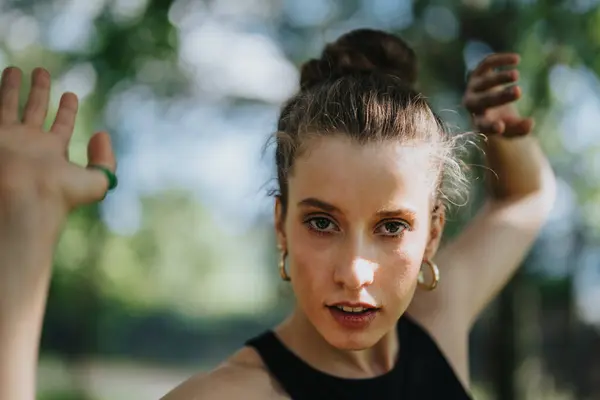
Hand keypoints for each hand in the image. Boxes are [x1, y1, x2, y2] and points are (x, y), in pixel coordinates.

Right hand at [0, 66, 115, 241]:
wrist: (24, 202)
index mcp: (53, 152)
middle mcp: (29, 144)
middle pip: (34, 110)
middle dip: (38, 90)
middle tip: (41, 71)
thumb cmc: (60, 195)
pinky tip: (2, 76)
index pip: (61, 125)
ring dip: (12, 87)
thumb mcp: (97, 181)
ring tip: (15, 69)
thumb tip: (101, 134)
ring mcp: (8, 140)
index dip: (66, 109)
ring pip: (9, 106)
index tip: (70, 94)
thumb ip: (106, 160)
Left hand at [463, 53, 533, 137]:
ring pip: (484, 81)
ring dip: (499, 78)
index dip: (490, 126)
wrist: (488, 103)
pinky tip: (516, 59)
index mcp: (478, 121)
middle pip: (483, 101)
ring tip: (516, 75)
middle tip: (518, 92)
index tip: (501, 127)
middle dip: (500, 97)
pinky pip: (487, 64)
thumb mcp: (512, 128)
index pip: (482, 125)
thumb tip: (531, 123)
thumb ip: (520, 128)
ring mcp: (473, 87)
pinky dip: (499, 60)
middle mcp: (471, 104)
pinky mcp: (478, 72)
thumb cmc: (501, 119)